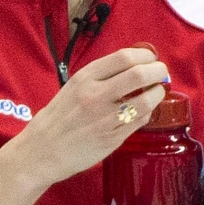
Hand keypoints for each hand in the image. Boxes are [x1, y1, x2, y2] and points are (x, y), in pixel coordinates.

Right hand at [7, 46, 167, 185]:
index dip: (145, 55)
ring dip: (157, 93)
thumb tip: (131, 67)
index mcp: (84, 78)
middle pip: (139, 74)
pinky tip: (143, 110)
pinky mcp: (114, 138)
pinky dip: (147, 112)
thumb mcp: (73, 88)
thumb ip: (99, 77)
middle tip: (161, 73)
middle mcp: (95, 95)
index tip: (150, 58)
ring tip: (156, 92)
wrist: (43, 150)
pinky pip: (140, 120)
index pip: (124, 57)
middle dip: (158, 70)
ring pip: (146, 100)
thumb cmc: (58, 118)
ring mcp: (106, 117)